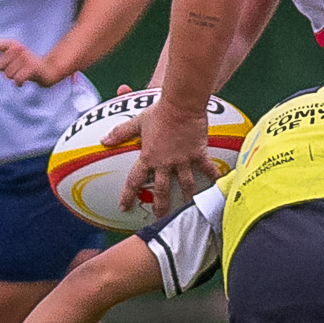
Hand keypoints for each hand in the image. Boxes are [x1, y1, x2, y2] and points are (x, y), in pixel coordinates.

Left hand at [0, 38, 60, 85]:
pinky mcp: (32, 67)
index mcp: (11, 43)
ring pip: (7, 74)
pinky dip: (19, 83)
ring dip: (13, 78)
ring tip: (20, 74)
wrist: (48, 69)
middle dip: (3, 71)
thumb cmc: (25, 64)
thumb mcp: (12, 55)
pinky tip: (23, 81)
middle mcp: (18, 48)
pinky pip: (17, 79)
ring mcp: (25, 58)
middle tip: (14, 69)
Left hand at [120, 94, 216, 217]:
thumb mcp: (137, 122)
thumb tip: (103, 140)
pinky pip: (207, 169)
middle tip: (160, 218)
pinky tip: (220, 186)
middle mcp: (165, 162)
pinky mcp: (198, 153)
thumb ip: (121, 133)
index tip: (124, 206)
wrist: (181, 104)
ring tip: (190, 208)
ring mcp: (183, 160)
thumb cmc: (159, 111)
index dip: (128, 195)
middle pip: (161, 190)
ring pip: (185, 185)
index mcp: (149, 157)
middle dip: (160, 206)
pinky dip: (214, 177)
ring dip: (187, 198)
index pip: (134, 180)